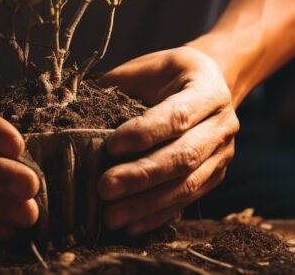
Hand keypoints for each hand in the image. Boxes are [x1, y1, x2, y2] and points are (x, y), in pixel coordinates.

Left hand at [97, 46, 237, 234]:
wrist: (208, 83)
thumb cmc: (166, 75)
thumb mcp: (145, 68)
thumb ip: (117, 86)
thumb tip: (72, 110)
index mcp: (207, 90)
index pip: (178, 116)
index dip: (145, 133)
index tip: (111, 146)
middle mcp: (222, 125)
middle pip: (184, 156)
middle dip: (142, 175)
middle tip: (104, 188)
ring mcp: (222, 155)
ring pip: (187, 185)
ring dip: (147, 204)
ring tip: (111, 216)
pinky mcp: (215, 178)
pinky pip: (187, 201)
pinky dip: (158, 216)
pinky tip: (131, 226)